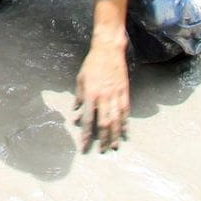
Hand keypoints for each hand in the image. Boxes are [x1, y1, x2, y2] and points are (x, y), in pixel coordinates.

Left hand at [75, 36, 130, 151]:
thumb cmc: (92, 64)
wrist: (108, 50)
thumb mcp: (80, 79)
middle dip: (102, 139)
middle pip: (104, 123)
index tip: (84, 146)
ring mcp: (116, 95)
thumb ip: (79, 96)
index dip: (86, 134)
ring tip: (114, 146)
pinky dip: (125, 123)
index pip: (88, 119)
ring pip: (116, 120)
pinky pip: (125, 111)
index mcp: (90, 94)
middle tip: (101, 151)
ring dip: (115, 135)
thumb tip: (76, 111)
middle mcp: (104, 97)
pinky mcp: (125, 92)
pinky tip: (124, 132)